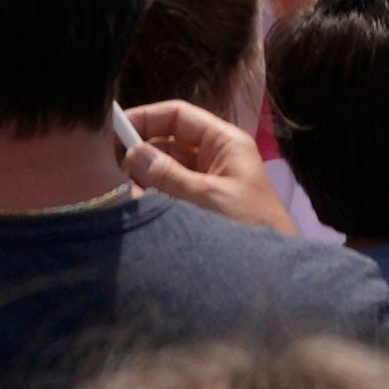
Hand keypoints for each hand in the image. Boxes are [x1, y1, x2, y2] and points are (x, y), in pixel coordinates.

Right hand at [110, 95, 282, 226]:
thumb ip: (169, 176)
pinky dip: (153, 199)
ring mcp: (208, 184)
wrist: (275, 272)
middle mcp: (215, 158)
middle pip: (169, 143)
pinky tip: (136, 208)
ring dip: (144, 180)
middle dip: (142, 154)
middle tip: (113, 172)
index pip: (179, 116)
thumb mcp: (208, 198)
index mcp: (224, 143)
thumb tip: (133, 154)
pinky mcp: (202, 209)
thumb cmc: (249, 226)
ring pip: (167, 171)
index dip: (146, 117)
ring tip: (122, 193)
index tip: (114, 129)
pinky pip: (171, 195)